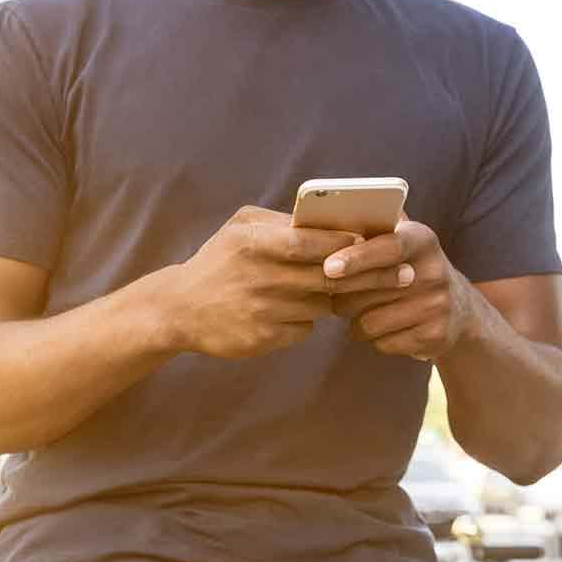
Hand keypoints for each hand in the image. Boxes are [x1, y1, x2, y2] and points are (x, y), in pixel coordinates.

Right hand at [160, 205, 358, 359]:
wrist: (178, 309)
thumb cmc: (217, 262)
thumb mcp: (240, 228)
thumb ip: (281, 223)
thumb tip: (331, 224)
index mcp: (252, 243)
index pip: (309, 242)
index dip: (342, 243)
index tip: (364, 243)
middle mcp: (258, 277)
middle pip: (326, 277)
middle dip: (359, 275)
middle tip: (382, 273)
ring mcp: (261, 311)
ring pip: (321, 305)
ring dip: (325, 298)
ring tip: (312, 291)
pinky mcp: (262, 338)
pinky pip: (305, 328)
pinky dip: (304, 321)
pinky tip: (287, 313)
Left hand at [325, 218, 477, 360]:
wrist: (459, 309)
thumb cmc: (411, 268)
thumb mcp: (402, 240)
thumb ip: (373, 227)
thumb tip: (327, 213)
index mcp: (422, 240)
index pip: (388, 247)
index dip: (356, 258)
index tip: (328, 268)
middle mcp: (435, 272)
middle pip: (368, 291)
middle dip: (342, 295)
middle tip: (332, 292)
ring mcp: (437, 306)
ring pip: (369, 323)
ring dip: (355, 321)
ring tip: (362, 311)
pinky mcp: (435, 337)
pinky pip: (382, 343)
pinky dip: (374, 339)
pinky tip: (384, 328)